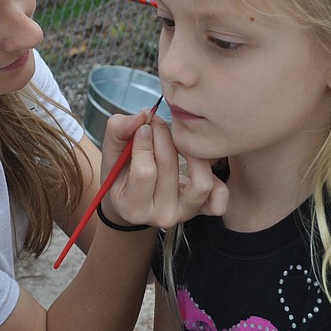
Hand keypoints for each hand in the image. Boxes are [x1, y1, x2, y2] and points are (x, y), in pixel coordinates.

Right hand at [99, 111, 228, 228]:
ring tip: (178, 139)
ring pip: (201, 182)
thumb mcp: (111, 153)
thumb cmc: (121, 173)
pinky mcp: (202, 209)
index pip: (145, 171)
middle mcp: (161, 216)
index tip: (142, 127)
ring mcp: (185, 213)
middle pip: (171, 169)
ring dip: (192, 153)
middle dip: (163, 136)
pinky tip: (196, 161)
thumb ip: (119, 130)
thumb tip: (143, 114)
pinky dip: (215, 176)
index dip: (143, 142)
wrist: (134, 199)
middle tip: (157, 124)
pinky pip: (220, 195)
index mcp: (133, 208)